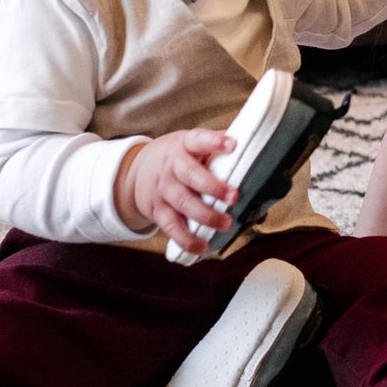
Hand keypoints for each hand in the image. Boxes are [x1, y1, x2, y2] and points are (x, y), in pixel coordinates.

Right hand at [117, 129, 236, 255]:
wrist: (136, 172)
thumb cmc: (175, 158)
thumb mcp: (189, 143)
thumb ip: (214, 145)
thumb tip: (250, 142)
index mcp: (183, 146)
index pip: (198, 140)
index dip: (214, 142)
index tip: (232, 144)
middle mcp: (172, 167)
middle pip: (191, 176)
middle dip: (213, 187)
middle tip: (233, 197)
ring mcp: (164, 190)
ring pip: (184, 204)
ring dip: (206, 216)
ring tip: (226, 223)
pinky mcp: (159, 212)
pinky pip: (173, 228)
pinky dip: (188, 240)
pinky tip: (204, 247)